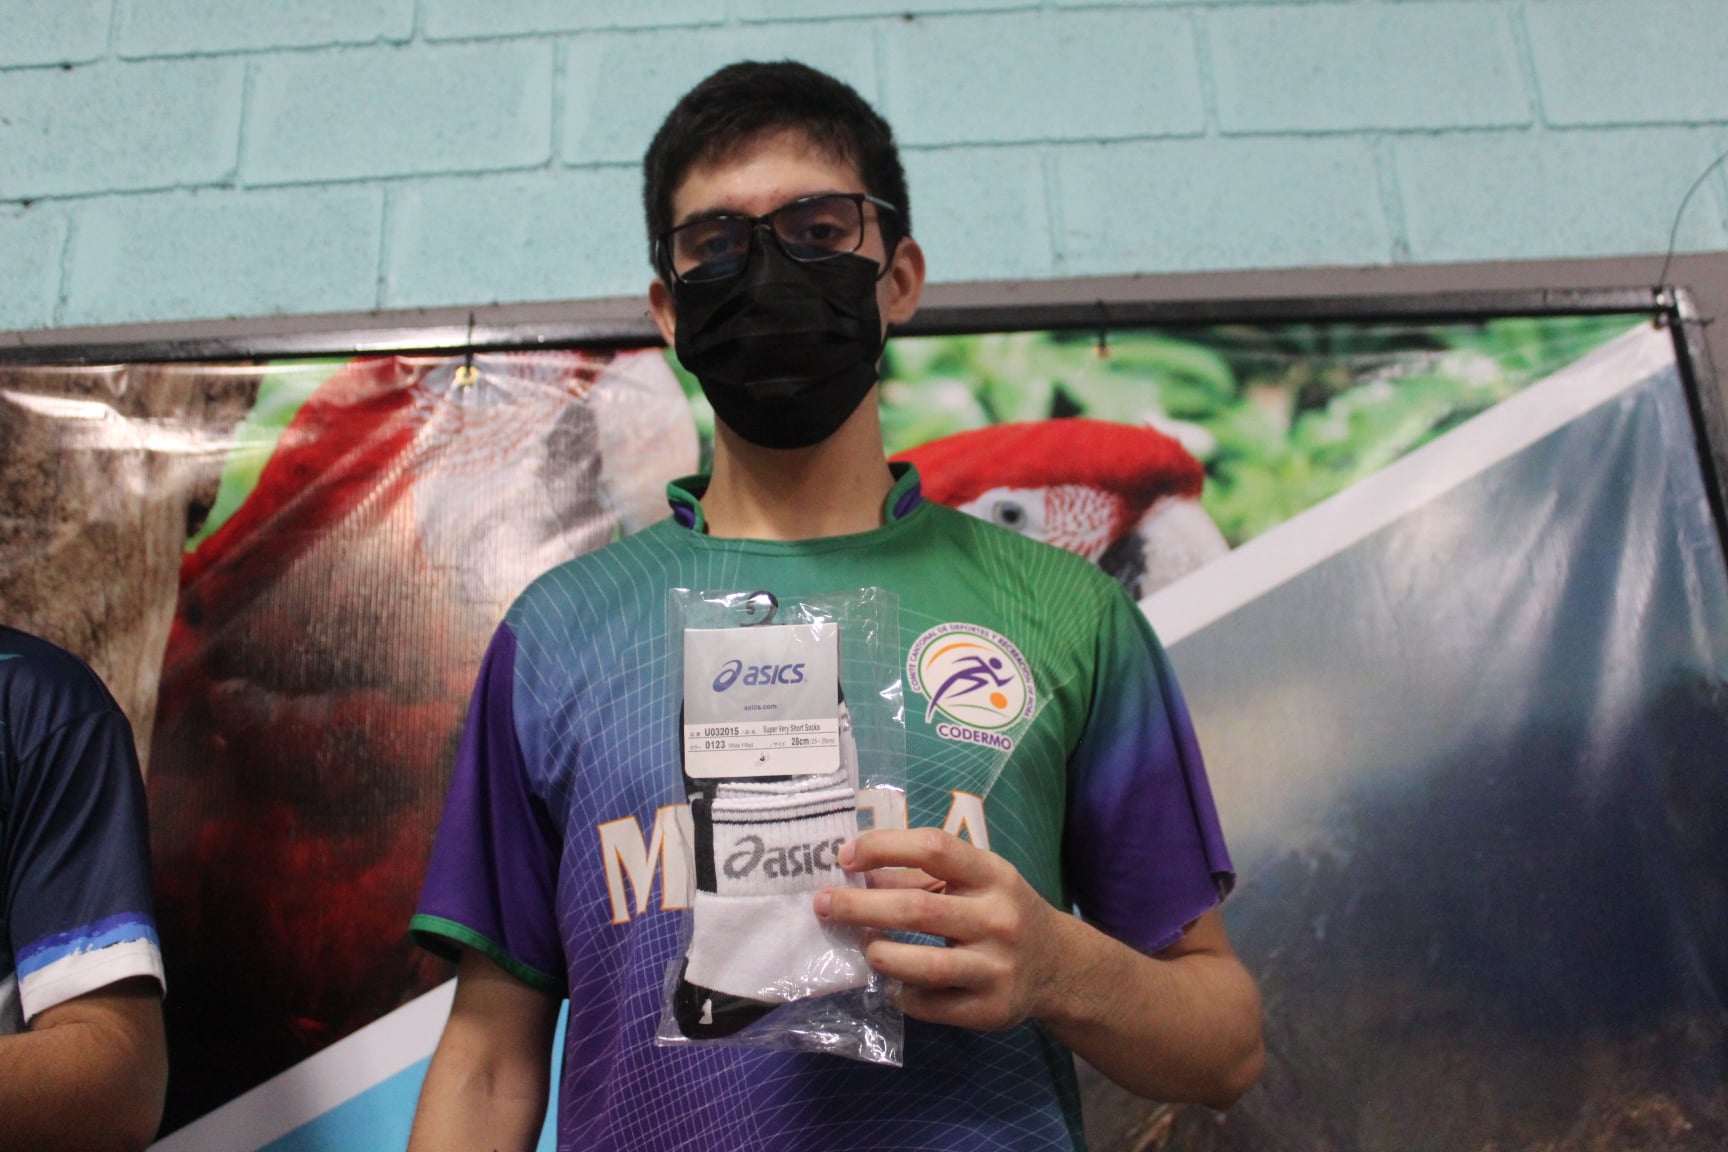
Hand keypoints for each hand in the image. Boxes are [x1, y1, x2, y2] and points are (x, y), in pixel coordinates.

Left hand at [813, 827, 1071, 1031]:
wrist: (1058, 966)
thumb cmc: (1001, 910)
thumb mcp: (977, 880)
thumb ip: (924, 875)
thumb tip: (857, 873)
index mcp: (993, 875)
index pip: (934, 848)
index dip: (884, 847)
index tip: (845, 855)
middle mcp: (998, 919)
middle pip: (917, 909)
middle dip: (859, 906)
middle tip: (824, 904)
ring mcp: (997, 968)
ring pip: (921, 965)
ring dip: (879, 954)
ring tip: (863, 945)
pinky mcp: (990, 1010)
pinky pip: (930, 1005)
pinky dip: (901, 994)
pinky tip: (892, 983)